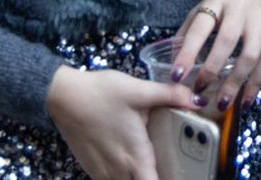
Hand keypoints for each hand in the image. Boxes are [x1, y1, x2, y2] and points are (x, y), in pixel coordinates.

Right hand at [46, 66, 194, 179]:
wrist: (62, 97)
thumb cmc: (101, 93)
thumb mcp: (139, 90)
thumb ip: (170, 95)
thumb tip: (197, 99)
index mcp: (135, 156)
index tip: (184, 175)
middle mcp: (118, 170)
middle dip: (157, 177)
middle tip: (174, 167)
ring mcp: (103, 172)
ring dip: (139, 176)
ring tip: (152, 163)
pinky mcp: (92, 168)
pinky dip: (125, 175)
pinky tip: (132, 159)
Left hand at [171, 0, 260, 110]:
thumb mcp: (211, 2)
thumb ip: (192, 27)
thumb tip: (173, 58)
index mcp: (218, 1)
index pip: (200, 27)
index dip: (187, 52)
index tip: (176, 75)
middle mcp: (240, 9)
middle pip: (226, 41)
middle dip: (212, 70)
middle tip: (199, 90)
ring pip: (249, 55)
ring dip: (235, 83)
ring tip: (222, 103)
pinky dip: (255, 84)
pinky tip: (245, 101)